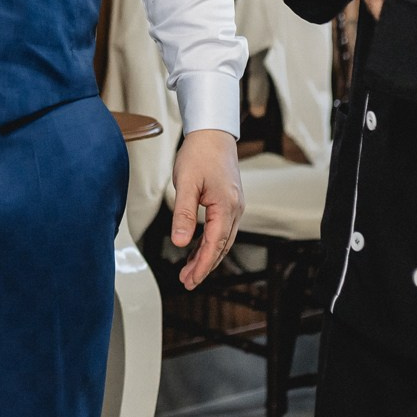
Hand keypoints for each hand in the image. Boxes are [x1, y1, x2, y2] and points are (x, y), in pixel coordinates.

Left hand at [170, 130, 242, 288]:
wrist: (213, 133)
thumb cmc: (199, 154)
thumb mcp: (186, 184)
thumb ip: (183, 215)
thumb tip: (181, 242)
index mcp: (226, 206)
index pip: (215, 245)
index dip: (202, 265)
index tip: (190, 280)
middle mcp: (235, 209)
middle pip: (221, 246)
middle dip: (205, 266)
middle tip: (188, 282)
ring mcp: (234, 205)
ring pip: (223, 239)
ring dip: (207, 256)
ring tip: (189, 270)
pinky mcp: (229, 201)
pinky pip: (221, 228)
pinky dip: (210, 242)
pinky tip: (196, 248)